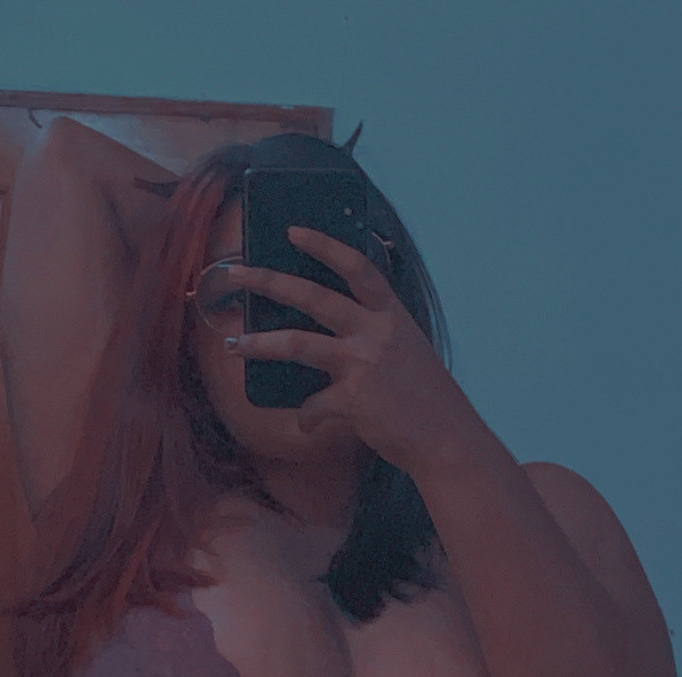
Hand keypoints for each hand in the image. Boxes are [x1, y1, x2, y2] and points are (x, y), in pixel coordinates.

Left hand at [223, 226, 474, 479]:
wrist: (447, 440)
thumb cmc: (427, 400)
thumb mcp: (408, 353)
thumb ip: (376, 337)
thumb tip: (334, 339)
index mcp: (392, 315)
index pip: (357, 266)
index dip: (324, 246)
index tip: (293, 232)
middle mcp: (375, 332)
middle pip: (312, 296)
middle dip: (268, 281)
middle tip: (236, 274)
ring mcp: (363, 364)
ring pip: (297, 344)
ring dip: (259, 344)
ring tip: (234, 345)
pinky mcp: (353, 400)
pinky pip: (313, 407)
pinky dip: (307, 418)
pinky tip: (308, 425)